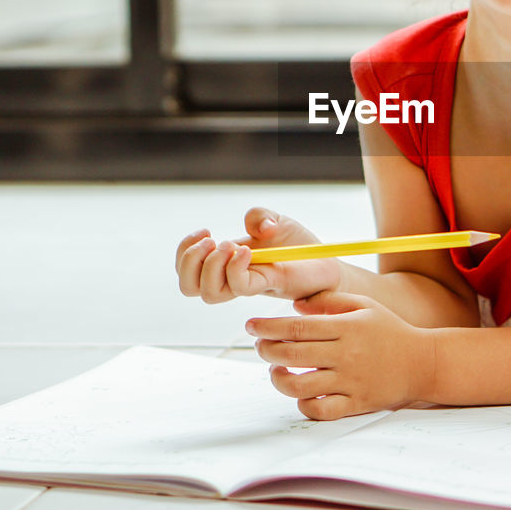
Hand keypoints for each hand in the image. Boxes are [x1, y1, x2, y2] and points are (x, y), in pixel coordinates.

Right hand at [175, 207, 339, 303]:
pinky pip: (238, 287)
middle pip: (188, 286)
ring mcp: (248, 284)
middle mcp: (232, 278)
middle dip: (189, 261)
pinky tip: (249, 252)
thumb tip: (257, 229)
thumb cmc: (298, 246)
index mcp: (226, 264)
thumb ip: (258, 216)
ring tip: (230, 246)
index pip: (187, 270)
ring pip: (208, 293)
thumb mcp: (275, 220)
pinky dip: (235, 268)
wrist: (326, 264)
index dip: (184, 252)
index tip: (205, 231)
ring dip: (210, 266)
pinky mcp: (267, 285)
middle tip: (213, 241)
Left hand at [247, 291, 435, 419]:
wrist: (423, 363)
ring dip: (279, 378)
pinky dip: (303, 404)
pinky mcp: (356, 403)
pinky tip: (300, 393)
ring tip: (276, 369)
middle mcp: (347, 355)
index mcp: (348, 328)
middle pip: (293, 354)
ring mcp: (351, 382)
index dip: (268, 326)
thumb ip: (330, 302)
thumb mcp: (365, 306)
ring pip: (300, 385)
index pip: (297, 327)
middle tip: (260, 346)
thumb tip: (295, 306)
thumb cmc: (391, 331)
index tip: (251, 325)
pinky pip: (320, 410)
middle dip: (267, 349)